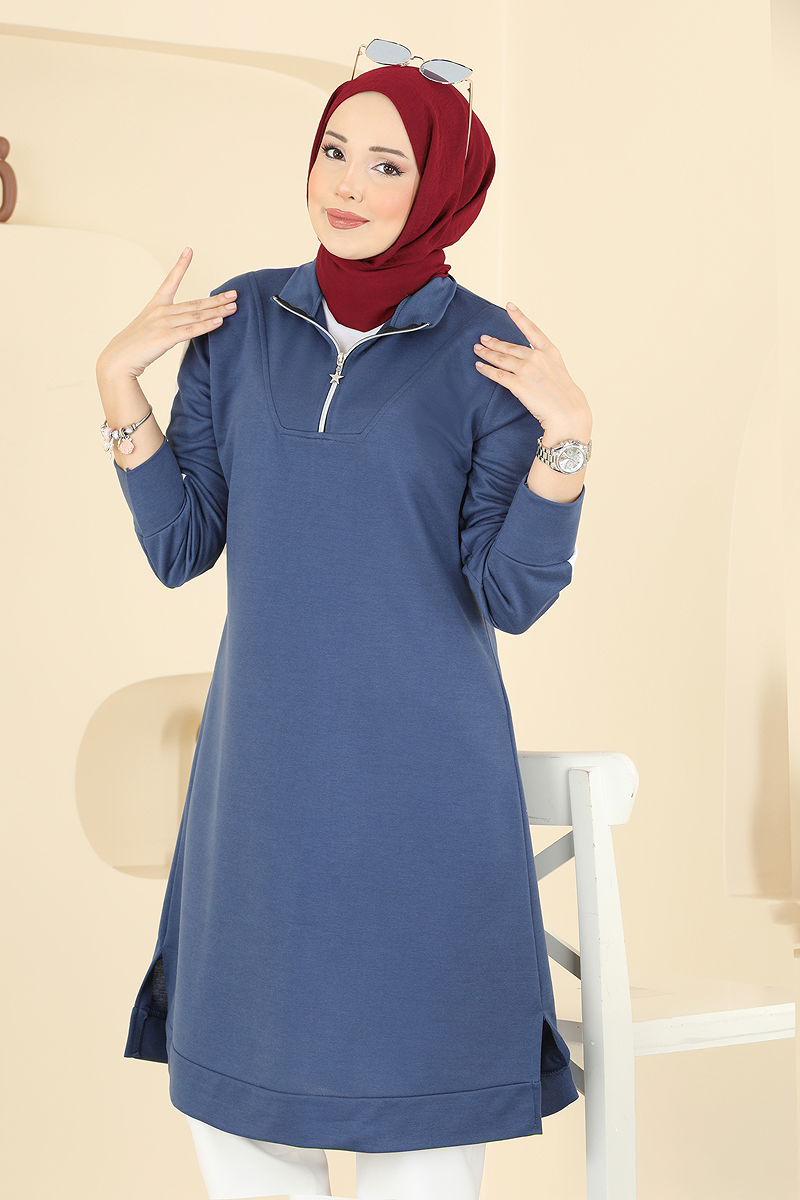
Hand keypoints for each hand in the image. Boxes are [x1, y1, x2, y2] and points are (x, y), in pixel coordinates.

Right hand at [95, 247, 237, 380]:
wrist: (118, 359)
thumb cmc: (135, 346)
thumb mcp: (150, 328)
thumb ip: (168, 323)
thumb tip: (183, 325)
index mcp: (156, 305)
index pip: (171, 280)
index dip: (181, 265)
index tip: (189, 250)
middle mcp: (161, 311)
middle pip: (195, 303)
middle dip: (216, 299)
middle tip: (235, 294)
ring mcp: (163, 323)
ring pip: (196, 315)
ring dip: (217, 311)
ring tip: (234, 307)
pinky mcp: (166, 337)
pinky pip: (191, 330)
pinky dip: (207, 325)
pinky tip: (220, 322)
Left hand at [473, 302, 591, 440]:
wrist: (567, 412)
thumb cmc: (563, 395)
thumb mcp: (557, 370)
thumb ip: (543, 361)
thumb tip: (527, 360)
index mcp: (549, 351)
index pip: (532, 329)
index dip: (519, 317)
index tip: (510, 305)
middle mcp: (537, 357)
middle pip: (510, 346)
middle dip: (494, 342)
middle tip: (483, 338)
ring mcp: (527, 370)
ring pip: (501, 359)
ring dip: (487, 353)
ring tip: (477, 350)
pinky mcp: (518, 384)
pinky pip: (498, 375)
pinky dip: (486, 369)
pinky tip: (480, 366)